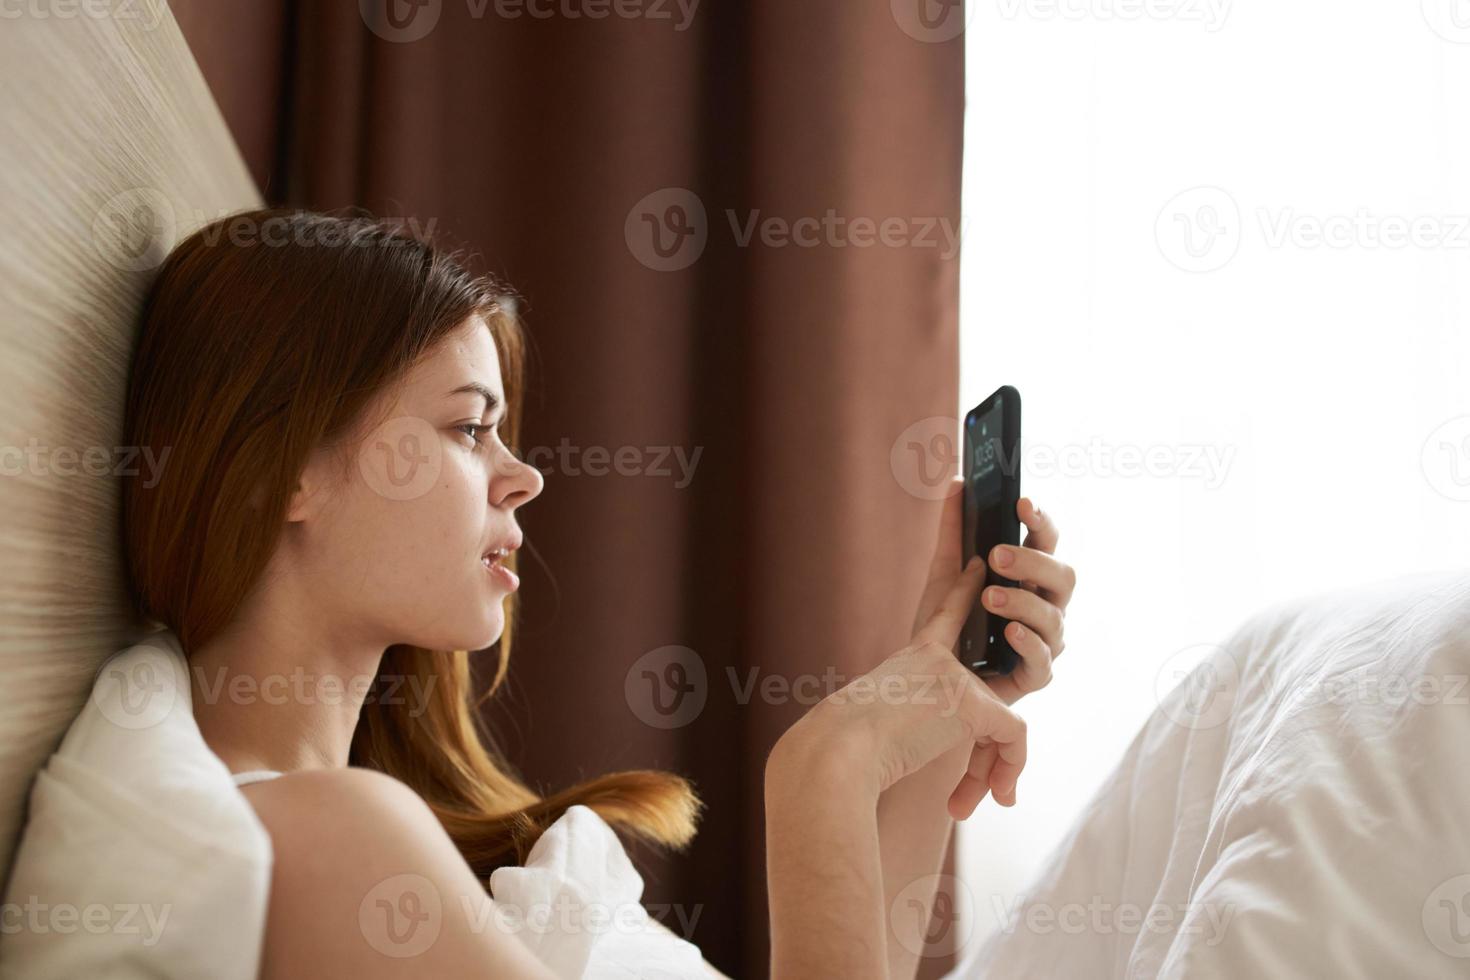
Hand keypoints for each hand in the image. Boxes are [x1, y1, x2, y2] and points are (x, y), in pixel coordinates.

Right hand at [774, 559, 1026, 819]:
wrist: (836, 753)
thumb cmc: (838, 751)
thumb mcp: (873, 728)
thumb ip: (906, 724)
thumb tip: (915, 744)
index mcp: (907, 658)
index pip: (944, 617)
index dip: (964, 594)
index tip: (975, 566)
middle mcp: (933, 657)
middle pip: (985, 700)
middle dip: (988, 756)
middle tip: (981, 798)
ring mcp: (954, 675)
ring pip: (1001, 724)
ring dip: (992, 772)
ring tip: (971, 805)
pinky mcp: (971, 701)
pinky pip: (1014, 737)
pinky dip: (1009, 770)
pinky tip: (994, 796)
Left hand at [909, 477, 1075, 705]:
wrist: (931, 678)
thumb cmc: (950, 624)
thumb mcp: (944, 574)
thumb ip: (953, 531)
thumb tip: (958, 483)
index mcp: (1031, 576)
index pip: (1047, 541)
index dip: (1040, 520)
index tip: (1021, 502)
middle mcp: (1046, 605)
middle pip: (1063, 575)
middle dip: (1032, 562)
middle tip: (996, 555)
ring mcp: (1046, 640)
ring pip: (1054, 617)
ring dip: (1022, 603)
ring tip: (989, 597)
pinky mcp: (1036, 675)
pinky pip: (1043, 660)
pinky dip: (1027, 643)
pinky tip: (1008, 632)